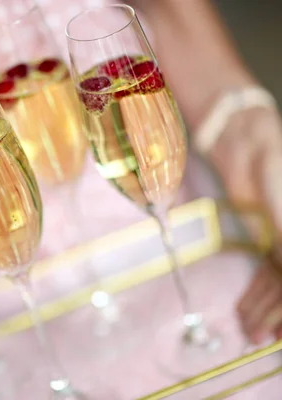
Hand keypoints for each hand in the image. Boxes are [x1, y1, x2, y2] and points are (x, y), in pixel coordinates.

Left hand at [208, 107, 281, 343]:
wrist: (248, 146)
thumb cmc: (276, 172)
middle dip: (279, 314)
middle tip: (262, 337)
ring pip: (280, 284)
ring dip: (265, 309)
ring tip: (250, 331)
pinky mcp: (267, 239)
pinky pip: (266, 273)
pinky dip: (258, 293)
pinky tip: (247, 312)